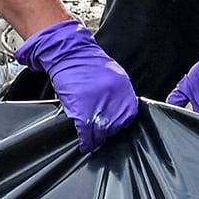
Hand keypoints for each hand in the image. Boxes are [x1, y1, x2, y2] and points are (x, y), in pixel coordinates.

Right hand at [14, 21, 140, 154]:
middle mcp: (113, 97)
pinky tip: (85, 145)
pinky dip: (86, 141)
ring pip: (101, 132)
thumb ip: (117, 92)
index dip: (121, 124)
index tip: (116, 127)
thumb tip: (118, 108)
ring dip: (97, 140)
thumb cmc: (87, 63)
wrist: (69, 54)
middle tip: (103, 136)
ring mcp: (97, 105)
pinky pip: (86, 132)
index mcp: (122, 88)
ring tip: (94, 143)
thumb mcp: (111, 74)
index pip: (129, 114)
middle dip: (109, 132)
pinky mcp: (81, 111)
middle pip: (115, 125)